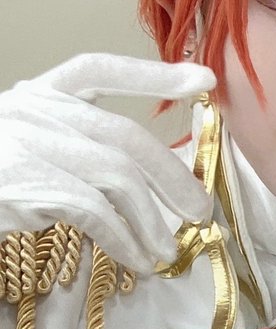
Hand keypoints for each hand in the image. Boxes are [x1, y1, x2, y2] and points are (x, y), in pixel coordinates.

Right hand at [0, 53, 216, 273]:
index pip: (97, 69)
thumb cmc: (0, 180)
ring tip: (168, 248)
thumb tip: (159, 179)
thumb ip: (82, 145)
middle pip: (123, 136)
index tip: (203, 80)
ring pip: (116, 177)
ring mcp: (27, 145)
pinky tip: (138, 259)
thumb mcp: (34, 147)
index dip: (150, 73)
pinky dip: (125, 240)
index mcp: (38, 95)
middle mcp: (32, 111)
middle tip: (200, 209)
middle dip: (172, 175)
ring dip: (152, 220)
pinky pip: (94, 212)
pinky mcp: (26, 184)